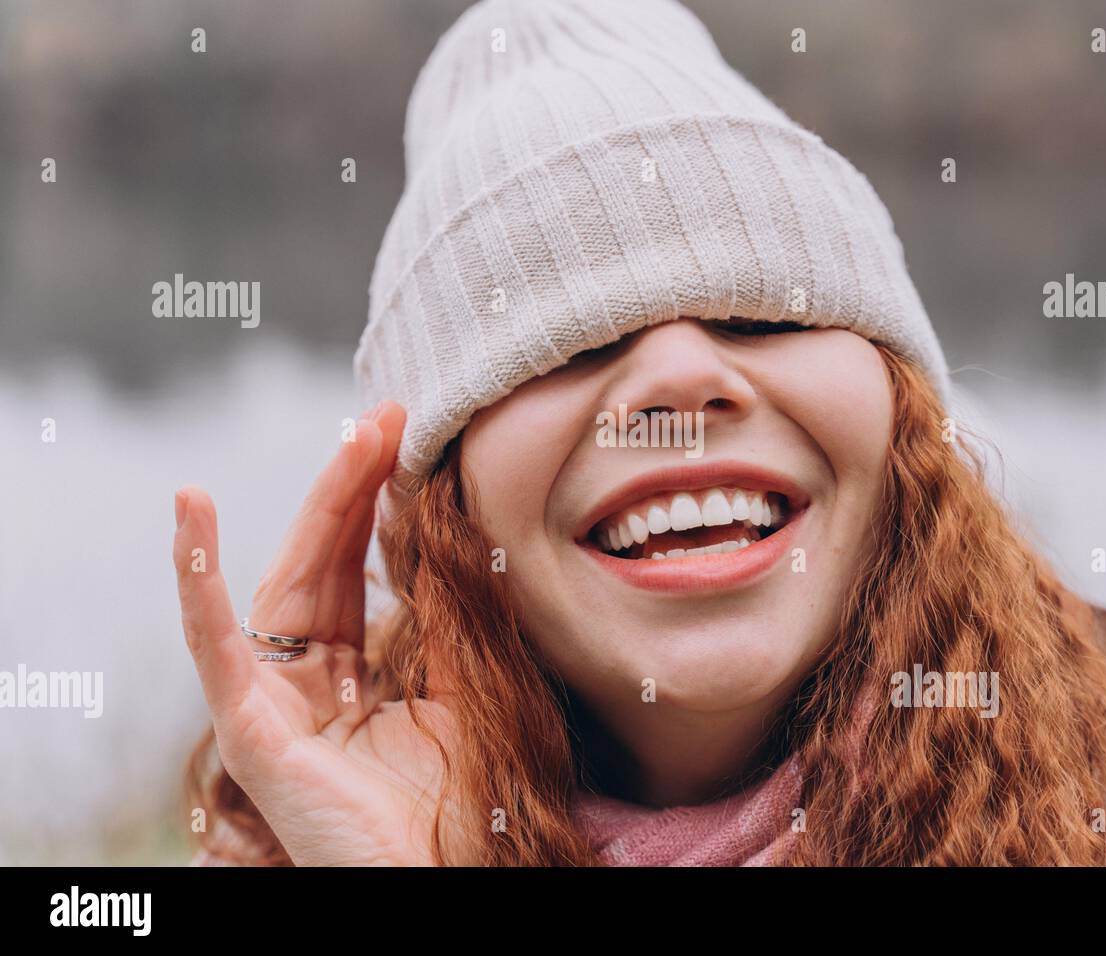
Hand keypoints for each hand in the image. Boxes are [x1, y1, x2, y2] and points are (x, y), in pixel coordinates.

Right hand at [173, 401, 473, 865]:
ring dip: (315, 508)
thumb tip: (456, 535)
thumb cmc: (449, 804)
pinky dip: (196, 577)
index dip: (380, 506)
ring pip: (284, 584)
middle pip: (324, 564)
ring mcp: (274, 699)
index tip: (411, 441)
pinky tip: (192, 509)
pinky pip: (215, 646)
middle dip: (354, 487)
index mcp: (351, 671)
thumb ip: (447, 620)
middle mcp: (307, 677)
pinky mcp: (250, 728)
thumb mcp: (457, 690)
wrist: (438, 884)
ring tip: (352, 439)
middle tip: (388, 416)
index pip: (359, 570)